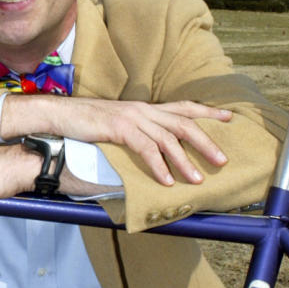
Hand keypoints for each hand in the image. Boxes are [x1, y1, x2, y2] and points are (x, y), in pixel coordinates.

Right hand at [0, 93, 231, 186]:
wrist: (59, 114)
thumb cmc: (86, 123)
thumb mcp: (116, 126)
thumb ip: (136, 135)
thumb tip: (151, 154)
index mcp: (144, 107)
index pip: (183, 106)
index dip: (207, 112)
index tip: (229, 118)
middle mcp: (142, 109)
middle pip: (183, 122)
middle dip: (206, 141)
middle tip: (222, 159)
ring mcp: (131, 117)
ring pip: (168, 138)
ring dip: (185, 161)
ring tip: (197, 179)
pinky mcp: (118, 127)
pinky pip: (145, 148)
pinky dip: (158, 166)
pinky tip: (166, 181)